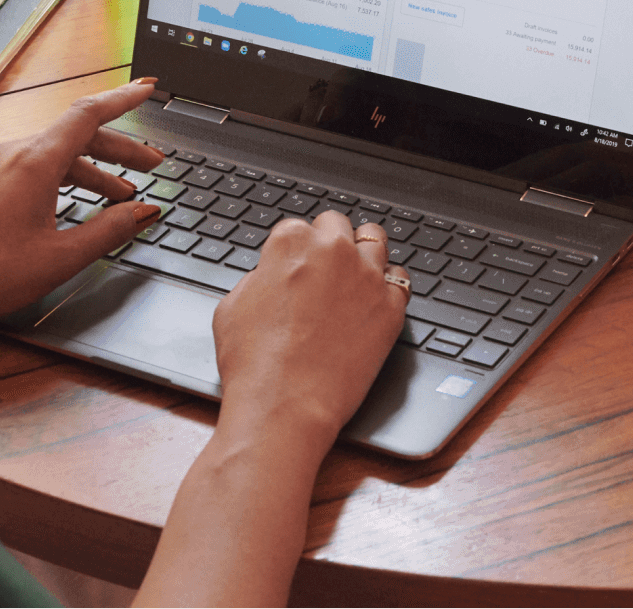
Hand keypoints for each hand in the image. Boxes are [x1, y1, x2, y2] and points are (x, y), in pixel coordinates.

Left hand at [0, 78, 168, 363]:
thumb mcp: (62, 257)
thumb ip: (110, 230)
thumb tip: (143, 212)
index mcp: (34, 162)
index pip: (89, 115)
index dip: (123, 100)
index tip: (148, 91)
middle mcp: (13, 153)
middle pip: (77, 135)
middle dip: (119, 149)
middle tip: (152, 164)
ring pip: (56, 152)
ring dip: (93, 168)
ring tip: (121, 193)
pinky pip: (34, 165)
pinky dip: (65, 176)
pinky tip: (78, 201)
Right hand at [210, 211, 408, 449]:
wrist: (285, 404)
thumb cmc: (254, 362)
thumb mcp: (231, 306)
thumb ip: (258, 278)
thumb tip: (270, 277)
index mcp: (291, 242)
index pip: (297, 227)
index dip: (294, 250)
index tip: (294, 266)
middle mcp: (333, 250)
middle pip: (337, 226)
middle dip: (328, 243)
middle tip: (321, 271)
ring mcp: (367, 276)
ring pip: (374, 241)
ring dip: (363, 254)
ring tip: (354, 275)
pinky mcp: (391, 306)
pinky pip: (401, 280)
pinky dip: (389, 286)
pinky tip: (375, 299)